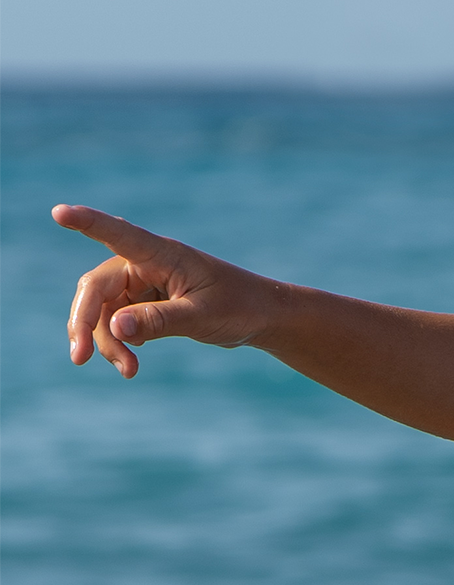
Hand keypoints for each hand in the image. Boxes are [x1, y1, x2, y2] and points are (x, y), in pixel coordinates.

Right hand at [55, 205, 273, 377]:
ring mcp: (142, 284)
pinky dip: (118, 343)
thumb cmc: (240, 307)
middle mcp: (144, 265)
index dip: (87, 223)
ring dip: (106, 341)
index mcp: (162, 255)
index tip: (59, 213)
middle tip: (81, 358)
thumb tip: (115, 327)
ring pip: (103, 311)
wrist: (262, 317)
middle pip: (96, 289)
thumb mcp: (203, 317)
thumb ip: (161, 321)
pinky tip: (131, 364)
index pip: (118, 234)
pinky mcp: (145, 304)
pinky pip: (117, 322)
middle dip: (85, 323)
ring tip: (129, 371)